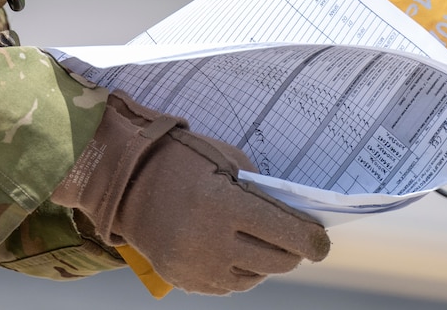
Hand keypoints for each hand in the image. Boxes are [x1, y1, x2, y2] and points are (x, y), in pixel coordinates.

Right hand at [52, 94, 328, 294]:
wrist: (125, 182)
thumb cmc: (180, 161)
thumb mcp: (226, 160)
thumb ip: (260, 190)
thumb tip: (292, 218)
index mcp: (223, 205)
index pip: (286, 233)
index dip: (311, 241)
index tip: (321, 242)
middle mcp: (210, 241)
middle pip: (276, 262)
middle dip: (292, 251)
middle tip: (294, 237)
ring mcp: (196, 266)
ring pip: (255, 278)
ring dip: (263, 261)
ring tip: (254, 238)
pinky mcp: (185, 280)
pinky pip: (228, 286)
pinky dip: (238, 271)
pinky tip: (231, 249)